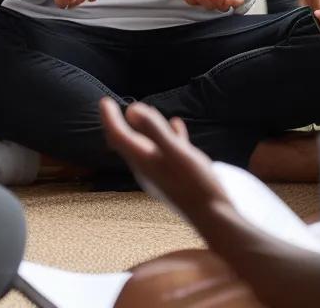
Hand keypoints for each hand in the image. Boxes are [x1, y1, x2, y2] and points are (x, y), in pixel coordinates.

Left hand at [100, 99, 230, 223]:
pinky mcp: (174, 177)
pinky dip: (168, 136)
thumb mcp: (177, 152)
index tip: (104, 101)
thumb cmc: (196, 184)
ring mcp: (160, 174)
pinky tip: (178, 126)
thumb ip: (155, 131)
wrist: (214, 218)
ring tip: (149, 110)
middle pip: (127, 142)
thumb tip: (131, 109)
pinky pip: (166, 151)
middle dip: (120, 123)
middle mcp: (147, 168)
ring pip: (146, 146)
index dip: (109, 118)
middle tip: (114, 107)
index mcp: (143, 160)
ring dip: (145, 128)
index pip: (118, 136)